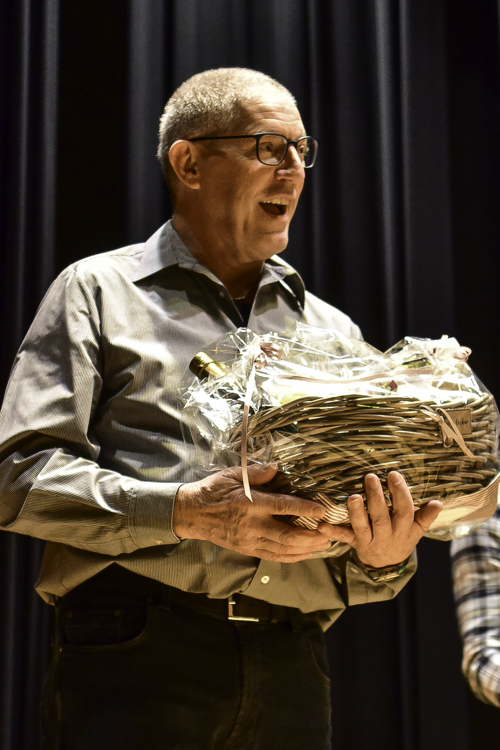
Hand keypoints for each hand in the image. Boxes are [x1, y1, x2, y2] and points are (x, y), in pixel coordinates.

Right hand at [173, 464, 331, 561]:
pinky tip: (303, 554)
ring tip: (322, 545)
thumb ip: (256, 473)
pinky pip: (272, 557)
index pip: (283, 507)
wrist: (192, 513)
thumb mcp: (232, 475)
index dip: (305, 509)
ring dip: (305, 549)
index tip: (322, 510)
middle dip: (311, 537)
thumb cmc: (212, 490)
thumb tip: (276, 468)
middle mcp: (252, 525)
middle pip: (287, 535)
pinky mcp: (247, 549)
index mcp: (250, 504)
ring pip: (282, 549)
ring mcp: (249, 540)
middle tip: (328, 535)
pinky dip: (290, 557)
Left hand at [316, 471, 441, 568]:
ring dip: (356, 513)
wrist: (386, 565)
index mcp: (404, 529)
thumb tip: (438, 503)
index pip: (404, 510)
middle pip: (381, 517)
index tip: (393, 474)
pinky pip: (344, 538)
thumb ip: (426, 516)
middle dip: (376, 498)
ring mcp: (370, 541)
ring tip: (352, 497)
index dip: (399, 493)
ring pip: (363, 527)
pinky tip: (322, 525)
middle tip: (370, 477)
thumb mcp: (416, 530)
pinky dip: (333, 533)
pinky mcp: (354, 544)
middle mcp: (387, 535)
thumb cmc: (401, 538)